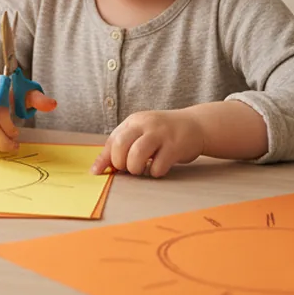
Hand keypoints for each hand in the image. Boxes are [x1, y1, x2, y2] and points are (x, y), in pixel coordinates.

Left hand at [91, 109, 205, 177]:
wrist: (196, 125)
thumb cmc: (163, 133)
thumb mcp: (141, 132)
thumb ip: (123, 145)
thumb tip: (99, 167)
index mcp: (134, 121)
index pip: (112, 140)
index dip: (104, 159)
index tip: (97, 173)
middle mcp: (146, 124)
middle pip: (120, 146)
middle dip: (120, 163)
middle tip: (128, 168)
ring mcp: (161, 134)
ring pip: (136, 155)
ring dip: (135, 168)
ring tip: (141, 169)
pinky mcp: (175, 146)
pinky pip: (157, 166)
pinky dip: (154, 172)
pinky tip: (158, 168)